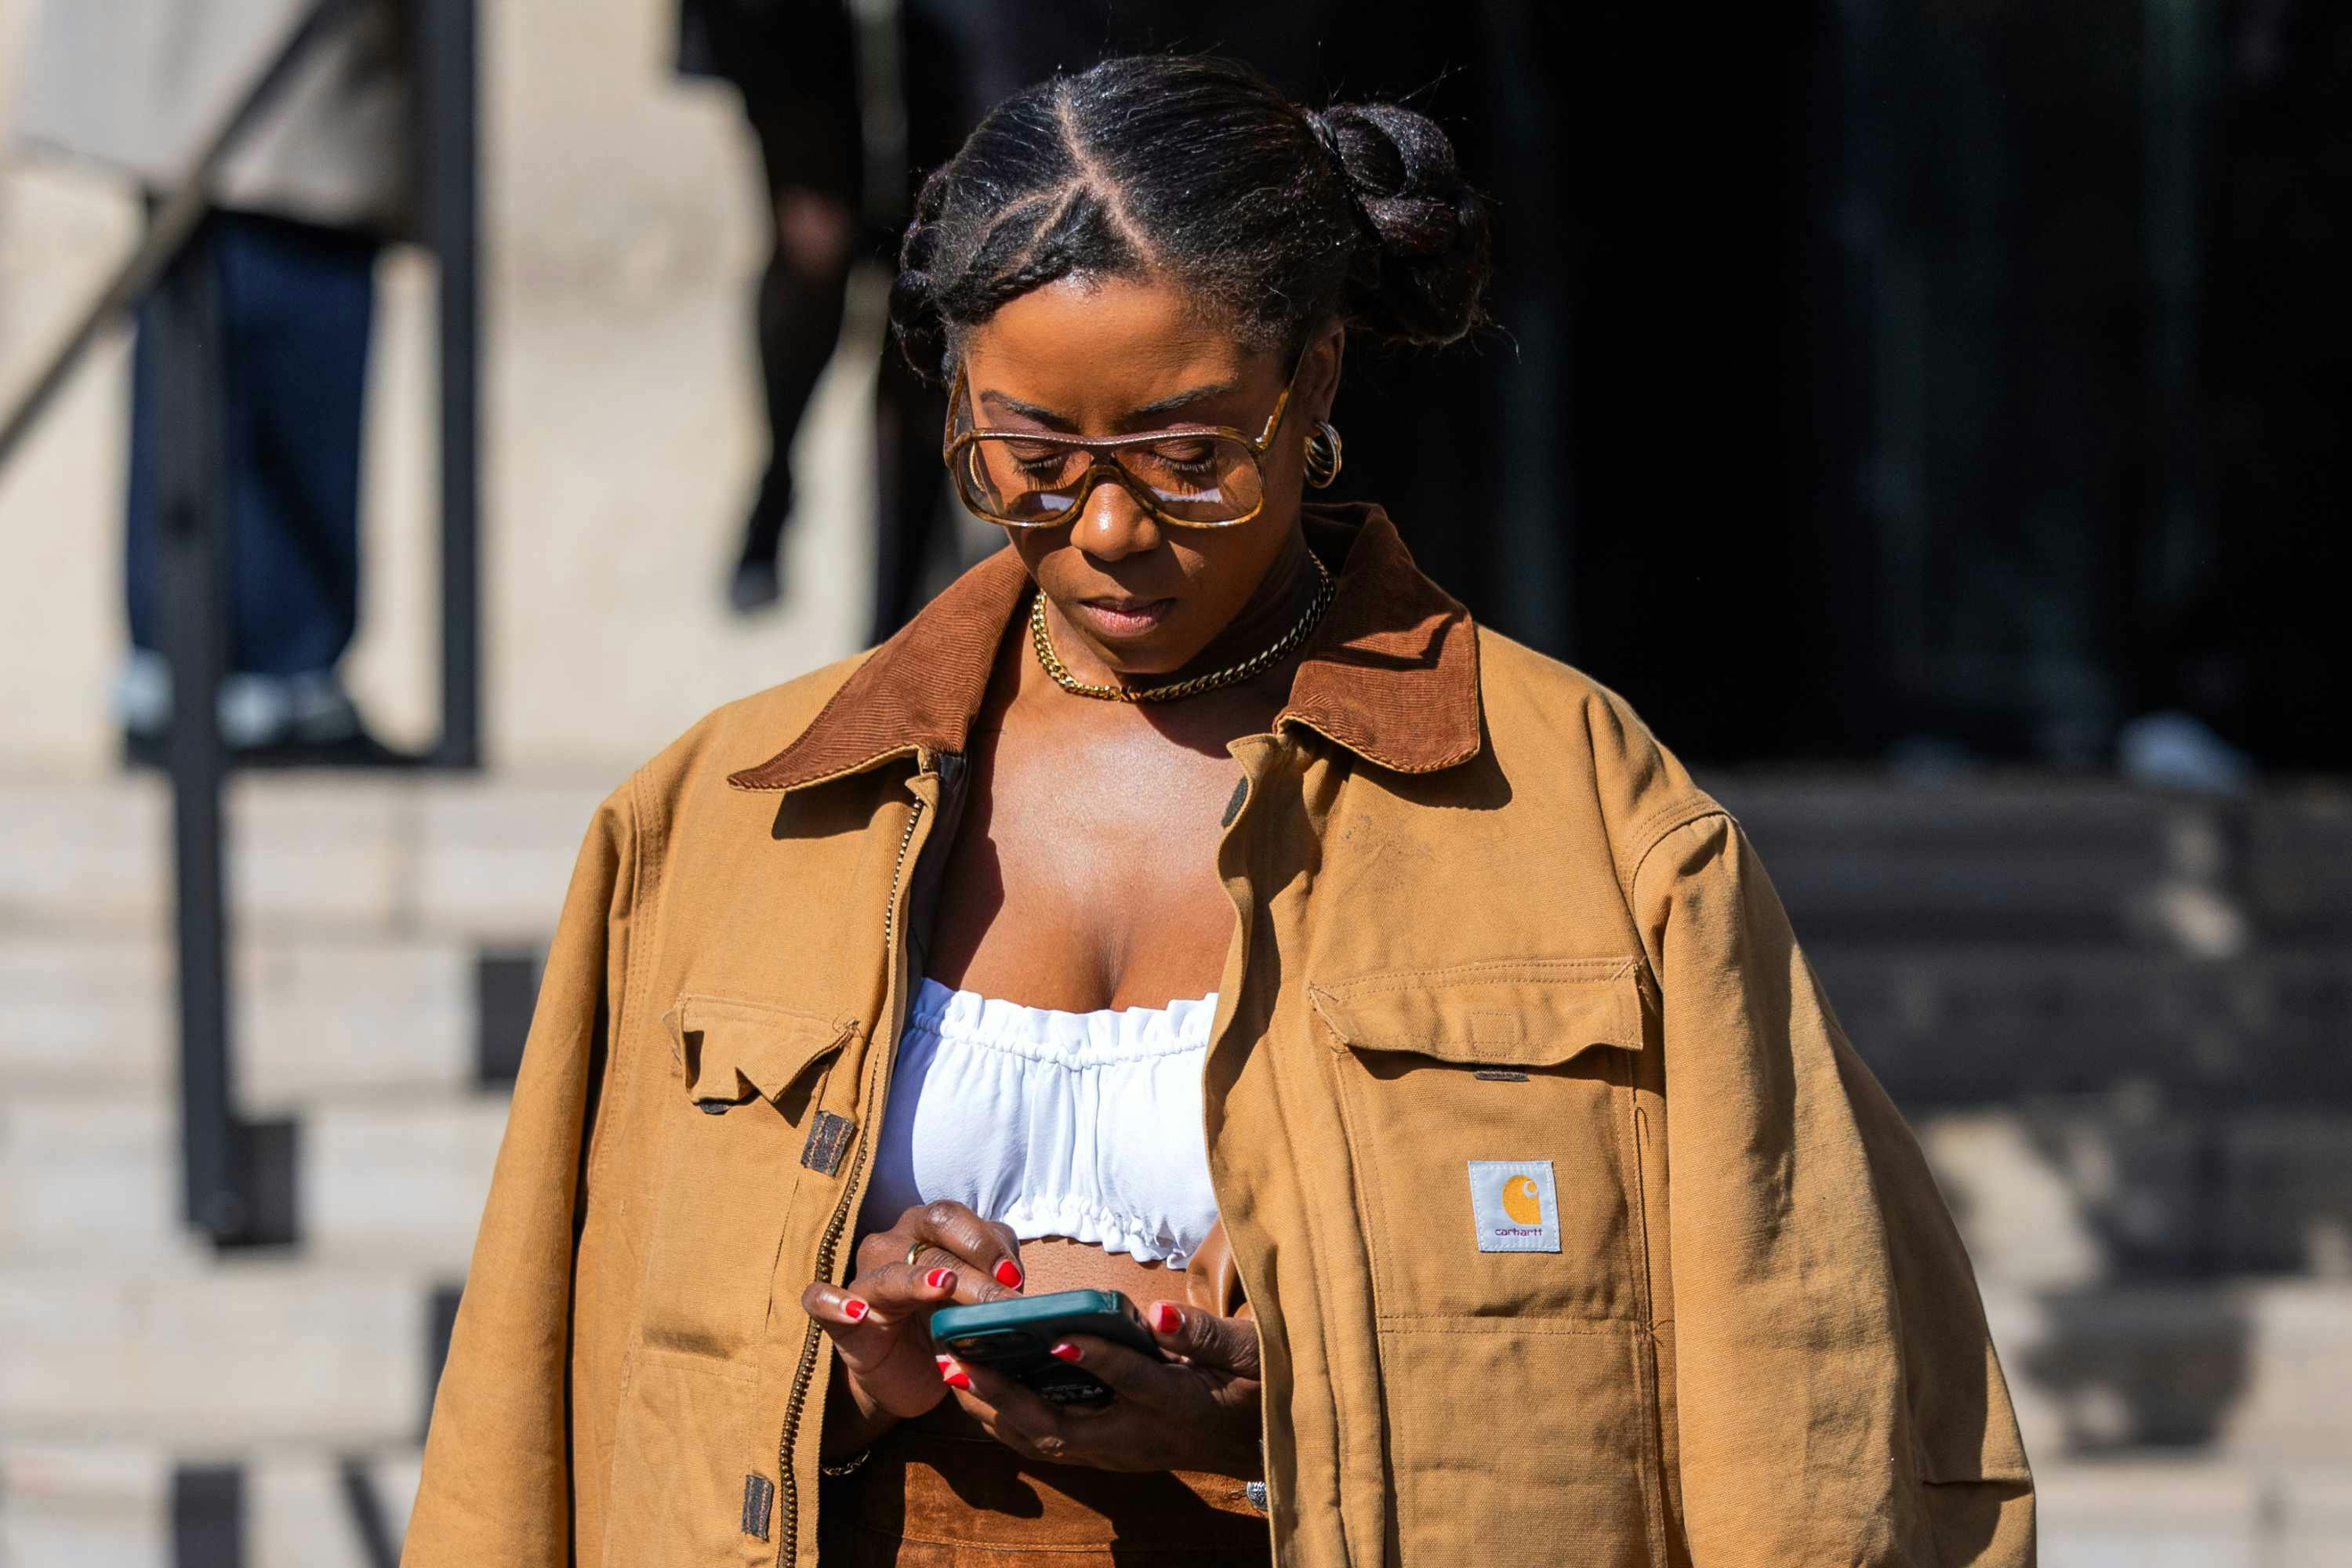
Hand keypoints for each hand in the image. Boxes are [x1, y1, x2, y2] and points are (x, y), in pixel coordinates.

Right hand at [801, 1200, 1026, 1421]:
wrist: (911, 1376)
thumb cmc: (948, 1324)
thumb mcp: (979, 1300)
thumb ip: (997, 1281)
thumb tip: (1016, 1286)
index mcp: (930, 1230)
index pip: (954, 1217)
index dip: (985, 1241)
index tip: (1015, 1277)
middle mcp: (895, 1244)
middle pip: (932, 1238)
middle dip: (972, 1267)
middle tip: (1002, 1301)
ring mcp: (865, 1280)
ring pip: (890, 1271)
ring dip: (918, 1281)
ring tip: (943, 1285)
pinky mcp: (841, 1322)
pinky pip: (821, 1301)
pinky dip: (835, 1303)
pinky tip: (855, 1313)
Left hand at [936, 1301, 1263, 1477]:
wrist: (1254, 1444)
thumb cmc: (1252, 1389)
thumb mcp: (1248, 1357)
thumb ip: (1204, 1337)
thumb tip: (1161, 1316)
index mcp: (1177, 1406)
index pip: (1135, 1382)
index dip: (1098, 1360)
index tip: (1058, 1335)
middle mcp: (1136, 1438)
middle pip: (1061, 1427)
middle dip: (1005, 1398)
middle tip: (959, 1364)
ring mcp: (1115, 1452)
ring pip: (1043, 1442)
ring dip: (994, 1412)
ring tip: (952, 1374)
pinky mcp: (1103, 1454)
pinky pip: (1045, 1444)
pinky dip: (1006, 1421)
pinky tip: (976, 1396)